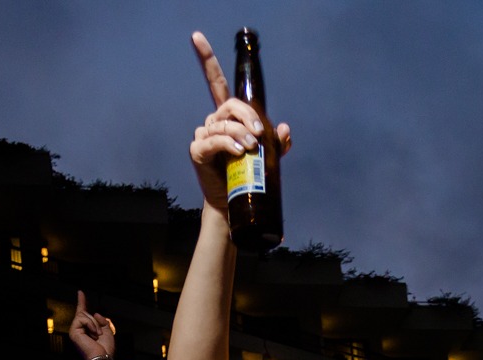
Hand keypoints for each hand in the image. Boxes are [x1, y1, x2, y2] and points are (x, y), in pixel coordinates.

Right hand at [68, 290, 114, 359]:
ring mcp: (75, 330)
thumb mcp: (107, 331)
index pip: (83, 313)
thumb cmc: (105, 348)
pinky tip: (94, 334)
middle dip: (96, 321)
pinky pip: (82, 318)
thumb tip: (95, 313)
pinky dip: (91, 325)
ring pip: (84, 315)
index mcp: (86, 330)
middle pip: (85, 313)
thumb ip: (102, 321)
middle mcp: (78, 329)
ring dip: (94, 324)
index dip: (82, 302)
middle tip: (100, 334)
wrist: (103, 358)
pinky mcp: (73, 331)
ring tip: (97, 335)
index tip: (80, 292)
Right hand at [188, 31, 292, 213]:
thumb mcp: (269, 155)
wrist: (234, 200)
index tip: (196, 36)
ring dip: (241, 133)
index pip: (215, 80)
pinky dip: (228, 143)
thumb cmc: (248, 173)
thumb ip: (278, 141)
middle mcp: (213, 120)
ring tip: (251, 148)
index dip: (206, 58)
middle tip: (261, 133)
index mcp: (227, 115)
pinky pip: (213, 140)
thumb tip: (285, 129)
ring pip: (223, 123)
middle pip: (229, 104)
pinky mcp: (198, 150)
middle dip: (248, 115)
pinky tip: (239, 151)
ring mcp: (204, 134)